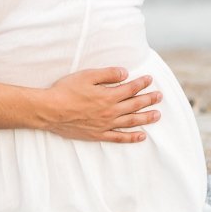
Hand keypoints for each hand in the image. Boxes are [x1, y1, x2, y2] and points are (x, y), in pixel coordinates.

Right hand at [41, 67, 162, 143]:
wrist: (50, 111)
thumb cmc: (66, 91)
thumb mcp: (87, 75)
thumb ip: (108, 74)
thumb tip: (125, 73)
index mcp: (108, 96)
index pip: (130, 88)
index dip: (142, 83)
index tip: (150, 79)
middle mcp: (110, 111)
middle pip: (134, 105)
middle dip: (149, 100)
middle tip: (160, 97)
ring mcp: (105, 125)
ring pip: (131, 122)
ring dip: (146, 118)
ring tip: (157, 115)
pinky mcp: (98, 134)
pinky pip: (119, 138)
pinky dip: (132, 137)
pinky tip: (141, 136)